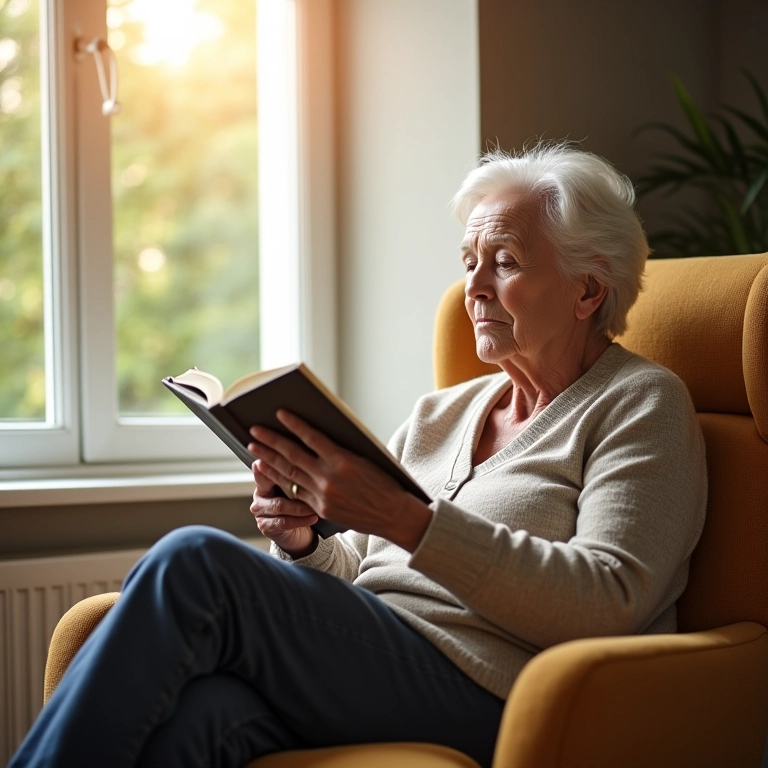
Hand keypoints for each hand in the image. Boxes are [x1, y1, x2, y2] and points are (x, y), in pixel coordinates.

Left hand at [247, 410, 431, 551]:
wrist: (393, 514)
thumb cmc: (384, 481)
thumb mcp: (365, 458)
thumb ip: (339, 448)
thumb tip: (314, 435)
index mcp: (343, 460)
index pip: (311, 437)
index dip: (294, 424)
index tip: (279, 413)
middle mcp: (329, 477)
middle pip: (293, 455)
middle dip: (271, 441)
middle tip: (254, 430)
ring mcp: (322, 495)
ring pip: (289, 473)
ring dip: (268, 459)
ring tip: (254, 447)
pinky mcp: (320, 509)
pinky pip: (295, 491)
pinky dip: (280, 479)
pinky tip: (268, 470)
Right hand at [249, 461, 318, 556]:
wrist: (300, 532)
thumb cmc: (300, 504)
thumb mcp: (299, 488)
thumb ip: (298, 475)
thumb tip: (311, 457)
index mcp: (265, 480)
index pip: (268, 468)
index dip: (278, 463)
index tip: (293, 459)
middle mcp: (259, 494)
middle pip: (273, 485)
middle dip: (295, 484)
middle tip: (314, 483)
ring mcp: (260, 511)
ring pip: (279, 505)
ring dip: (300, 506)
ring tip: (317, 505)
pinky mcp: (265, 527)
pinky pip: (283, 522)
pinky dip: (301, 520)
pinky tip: (313, 517)